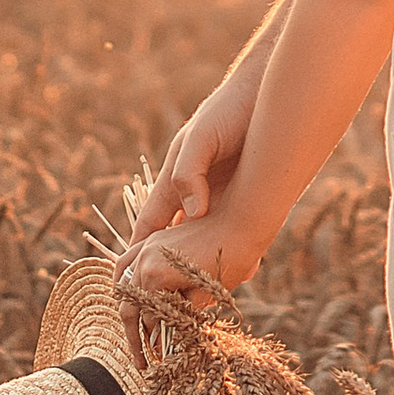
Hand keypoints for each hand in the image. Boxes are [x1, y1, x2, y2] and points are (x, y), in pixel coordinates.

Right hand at [120, 77, 256, 357]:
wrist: (263, 92)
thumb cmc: (228, 110)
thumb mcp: (202, 139)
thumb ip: (191, 173)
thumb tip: (195, 213)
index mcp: (174, 181)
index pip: (149, 227)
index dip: (137, 254)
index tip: (129, 285)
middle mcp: (192, 191)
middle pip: (173, 238)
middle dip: (168, 268)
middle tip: (167, 302)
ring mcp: (215, 193)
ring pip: (202, 236)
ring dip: (201, 261)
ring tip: (204, 294)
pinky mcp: (240, 192)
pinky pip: (231, 227)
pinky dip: (232, 246)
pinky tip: (243, 265)